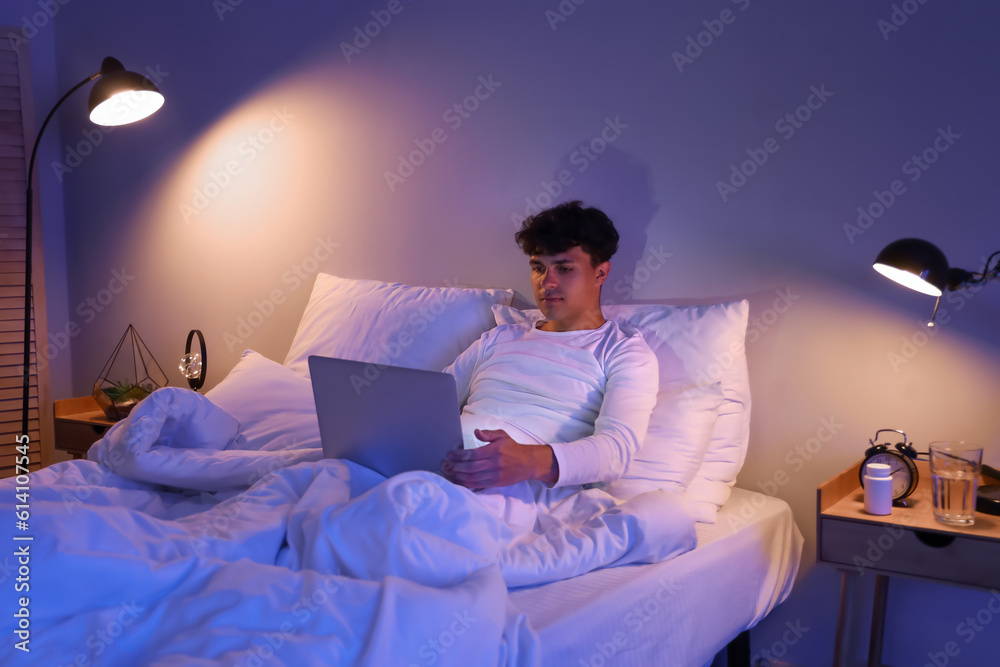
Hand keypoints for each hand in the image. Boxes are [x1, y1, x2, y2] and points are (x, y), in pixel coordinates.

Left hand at [442, 429, 558, 488]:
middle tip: (445, 464)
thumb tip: (476, 432)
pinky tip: (458, 481)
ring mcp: (494, 475)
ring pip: (472, 478)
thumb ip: (488, 434)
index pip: (473, 454)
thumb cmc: (513, 448)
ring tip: (448, 472)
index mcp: (495, 451)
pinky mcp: (495, 484)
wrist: (528, 463)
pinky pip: (477, 485)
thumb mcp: (502, 436)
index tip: (449, 454)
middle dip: (455, 466)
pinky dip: (465, 484)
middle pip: (470, 468)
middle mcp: (494, 464)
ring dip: (458, 476)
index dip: (459, 455)